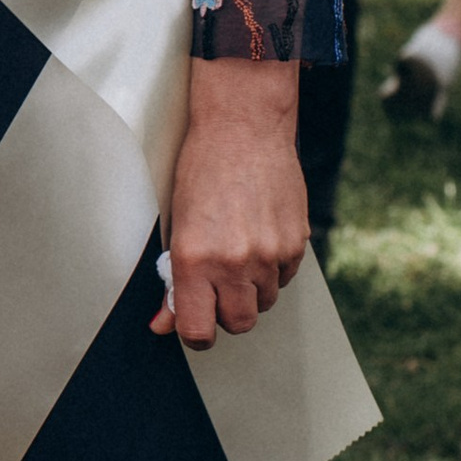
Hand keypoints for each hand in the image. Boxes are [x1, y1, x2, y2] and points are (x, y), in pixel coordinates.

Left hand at [154, 58, 307, 348]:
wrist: (244, 128)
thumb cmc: (201, 170)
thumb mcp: (176, 226)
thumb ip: (172, 280)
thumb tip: (163, 324)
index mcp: (195, 260)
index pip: (198, 331)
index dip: (194, 331)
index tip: (193, 320)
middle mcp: (235, 262)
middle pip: (238, 324)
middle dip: (225, 312)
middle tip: (216, 285)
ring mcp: (270, 254)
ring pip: (263, 302)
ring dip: (250, 289)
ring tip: (237, 250)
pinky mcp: (296, 243)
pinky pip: (284, 278)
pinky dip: (272, 269)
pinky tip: (258, 237)